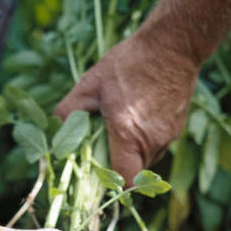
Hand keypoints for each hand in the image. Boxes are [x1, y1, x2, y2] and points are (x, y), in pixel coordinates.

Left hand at [54, 27, 199, 186]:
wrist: (173, 45)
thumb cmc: (129, 62)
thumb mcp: (90, 83)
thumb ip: (69, 110)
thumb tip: (54, 132)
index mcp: (128, 132)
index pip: (127, 181)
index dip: (113, 184)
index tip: (100, 176)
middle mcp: (151, 140)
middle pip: (135, 174)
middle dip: (118, 169)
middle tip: (103, 153)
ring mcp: (168, 136)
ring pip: (147, 163)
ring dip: (132, 157)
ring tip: (119, 135)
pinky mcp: (177, 130)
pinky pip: (157, 148)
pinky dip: (144, 144)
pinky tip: (135, 122)